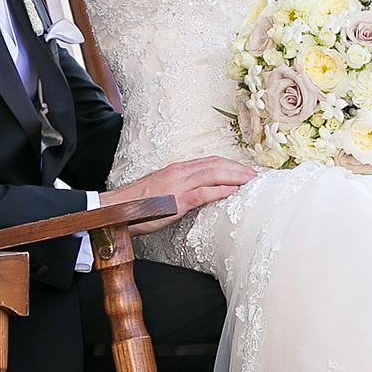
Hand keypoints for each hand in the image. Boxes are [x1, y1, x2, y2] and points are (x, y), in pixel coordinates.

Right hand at [101, 156, 255, 233]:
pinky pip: (201, 193)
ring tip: (251, 182)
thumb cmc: (137, 204)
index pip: (210, 162)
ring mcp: (177, 185)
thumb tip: (197, 191)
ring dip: (235, 177)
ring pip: (212, 175)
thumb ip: (180, 188)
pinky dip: (219, 191)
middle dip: (238, 169)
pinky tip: (232, 192)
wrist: (116, 209)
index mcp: (177, 170)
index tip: (245, 171)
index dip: (230, 165)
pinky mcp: (175, 201)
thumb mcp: (163, 191)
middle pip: (216, 165)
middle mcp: (179, 172)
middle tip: (256, 175)